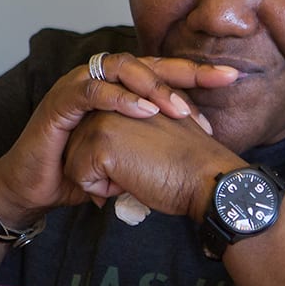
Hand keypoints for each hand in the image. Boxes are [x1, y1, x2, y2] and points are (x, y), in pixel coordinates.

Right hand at [0, 53, 239, 223]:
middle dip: (184, 71)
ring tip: (177, 108)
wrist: (37, 189)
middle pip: (148, 62)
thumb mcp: (130, 157)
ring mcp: (78, 85)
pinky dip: (118, 98)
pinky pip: (91, 90)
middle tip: (217, 81)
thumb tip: (200, 149)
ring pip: (121, 68)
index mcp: (120, 88)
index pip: (163, 72)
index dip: (197, 74)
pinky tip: (142, 111)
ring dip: (153, 86)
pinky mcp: (59, 102)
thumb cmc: (81, 171)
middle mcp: (101, 79)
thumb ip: (158, 146)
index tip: (233, 78)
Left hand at [60, 106, 240, 221]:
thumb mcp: (158, 134)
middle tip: (146, 167)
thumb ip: (132, 127)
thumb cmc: (189, 165)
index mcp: (128, 95)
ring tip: (141, 171)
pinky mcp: (100, 143)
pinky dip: (103, 190)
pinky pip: (81, 178)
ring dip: (104, 178)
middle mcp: (113, 100)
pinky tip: (133, 181)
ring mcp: (104, 119)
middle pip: (80, 145)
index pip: (96, 133)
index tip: (148, 161)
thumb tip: (107, 152)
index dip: (115, 157)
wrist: (208, 179)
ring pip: (77, 161)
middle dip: (104, 166)